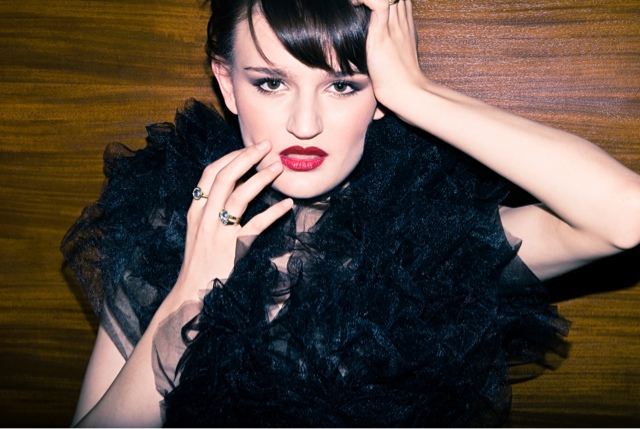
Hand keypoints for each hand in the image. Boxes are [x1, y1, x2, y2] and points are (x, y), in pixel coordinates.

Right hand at [173, 141, 292, 297]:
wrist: (192, 293)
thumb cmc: (199, 261)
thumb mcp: (198, 230)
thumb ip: (210, 209)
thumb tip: (233, 187)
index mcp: (196, 210)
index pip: (209, 174)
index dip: (229, 157)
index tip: (247, 148)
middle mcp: (204, 217)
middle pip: (224, 178)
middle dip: (246, 158)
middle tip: (266, 146)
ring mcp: (218, 233)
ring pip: (239, 196)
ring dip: (261, 179)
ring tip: (278, 168)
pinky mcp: (233, 249)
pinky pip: (256, 225)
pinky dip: (273, 213)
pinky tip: (287, 204)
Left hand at [352, 0, 426, 113]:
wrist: (407, 92)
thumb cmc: (399, 79)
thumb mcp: (396, 55)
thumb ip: (389, 43)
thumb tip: (375, 45)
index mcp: (405, 21)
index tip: (364, 3)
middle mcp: (402, 18)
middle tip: (358, 1)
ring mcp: (395, 25)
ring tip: (354, 1)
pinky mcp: (383, 34)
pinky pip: (378, 3)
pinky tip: (353, 4)